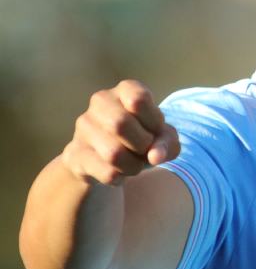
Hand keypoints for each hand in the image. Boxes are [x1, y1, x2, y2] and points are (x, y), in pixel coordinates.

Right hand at [60, 80, 179, 185]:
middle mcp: (100, 102)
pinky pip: (106, 172)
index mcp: (125, 90)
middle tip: (145, 150)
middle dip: (142, 144)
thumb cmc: (141, 139)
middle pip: (120, 124)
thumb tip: (155, 156)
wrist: (106, 159)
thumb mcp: (163, 137)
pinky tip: (118, 172)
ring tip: (133, 163)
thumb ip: (167, 143)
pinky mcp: (74, 153)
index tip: (155, 130)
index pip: (138, 99)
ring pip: (113, 153)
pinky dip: (120, 177)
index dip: (154, 121)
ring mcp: (83, 127)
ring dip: (133, 165)